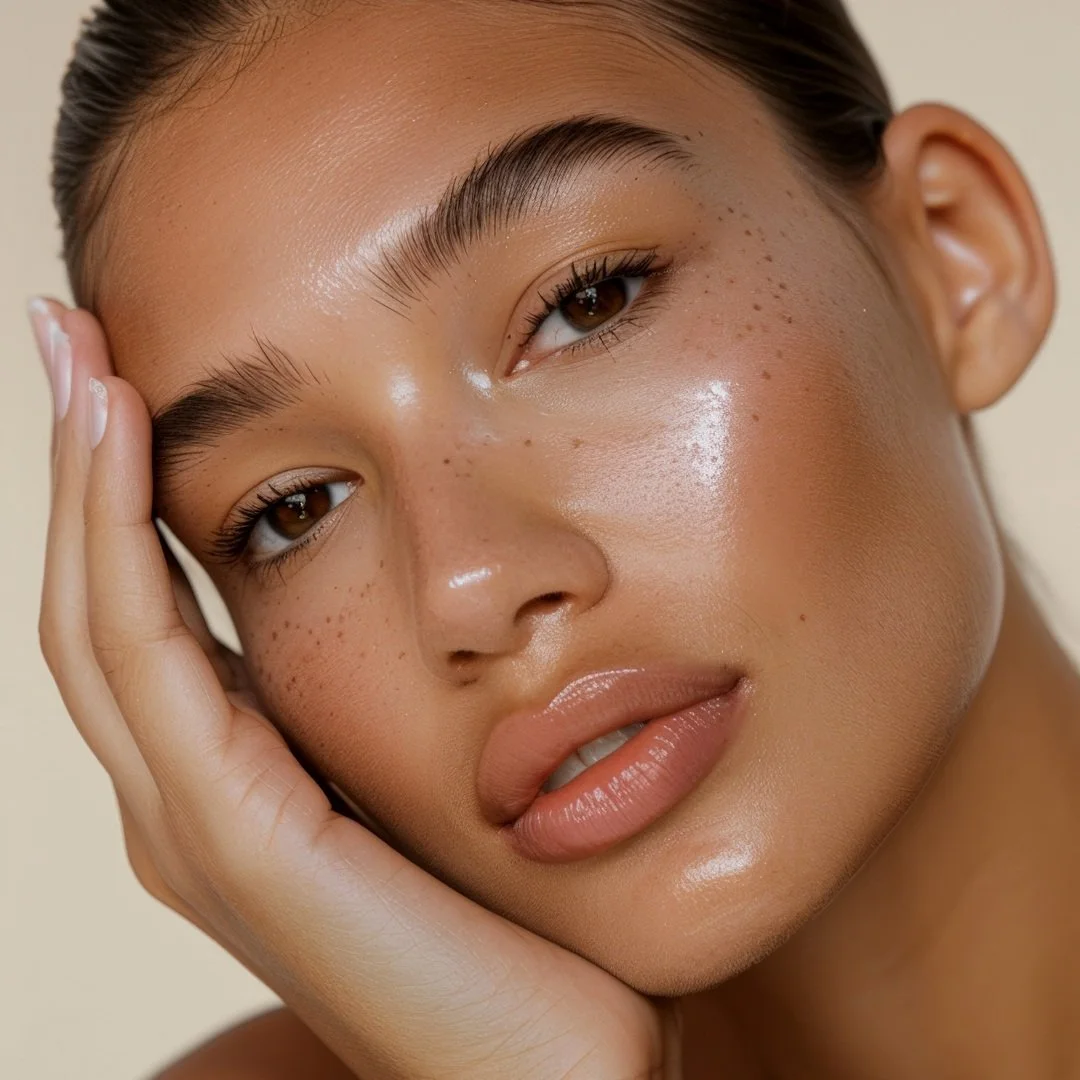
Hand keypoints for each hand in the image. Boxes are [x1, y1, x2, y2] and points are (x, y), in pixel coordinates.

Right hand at [32, 300, 682, 1079]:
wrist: (544, 1070)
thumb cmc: (507, 926)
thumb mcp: (424, 778)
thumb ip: (371, 708)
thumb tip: (379, 600)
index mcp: (229, 781)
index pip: (141, 612)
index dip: (112, 491)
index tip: (113, 372)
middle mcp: (184, 801)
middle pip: (94, 599)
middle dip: (74, 459)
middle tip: (61, 328)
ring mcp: (194, 829)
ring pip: (98, 620)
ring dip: (79, 481)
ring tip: (77, 356)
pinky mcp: (239, 845)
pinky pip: (151, 665)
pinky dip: (118, 547)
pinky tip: (122, 444)